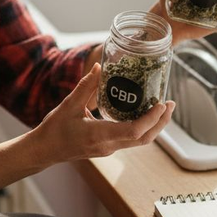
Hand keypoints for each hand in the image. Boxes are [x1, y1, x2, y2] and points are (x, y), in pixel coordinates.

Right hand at [28, 63, 174, 165]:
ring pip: (140, 141)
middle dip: (161, 122)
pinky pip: (132, 139)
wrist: (45, 150)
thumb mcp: (69, 104)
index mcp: (99, 135)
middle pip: (144, 138)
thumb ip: (86, 85)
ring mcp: (110, 149)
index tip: (162, 104)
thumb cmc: (55, 129)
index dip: (152, 119)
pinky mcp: (109, 147)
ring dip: (154, 126)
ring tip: (163, 108)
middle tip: (171, 104)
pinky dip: (143, 127)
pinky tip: (145, 113)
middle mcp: (108, 145)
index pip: (135, 130)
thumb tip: (99, 66)